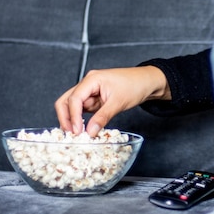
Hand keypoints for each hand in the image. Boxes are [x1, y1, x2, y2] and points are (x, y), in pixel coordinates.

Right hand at [54, 66, 170, 136]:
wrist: (146, 82)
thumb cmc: (135, 85)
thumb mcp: (118, 103)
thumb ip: (102, 117)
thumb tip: (90, 131)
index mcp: (91, 79)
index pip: (74, 99)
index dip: (73, 117)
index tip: (77, 132)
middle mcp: (87, 84)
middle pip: (66, 101)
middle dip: (66, 118)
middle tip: (71, 134)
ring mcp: (90, 91)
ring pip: (72, 106)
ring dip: (73, 120)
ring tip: (78, 134)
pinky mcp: (94, 99)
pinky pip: (83, 110)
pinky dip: (81, 119)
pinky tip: (85, 129)